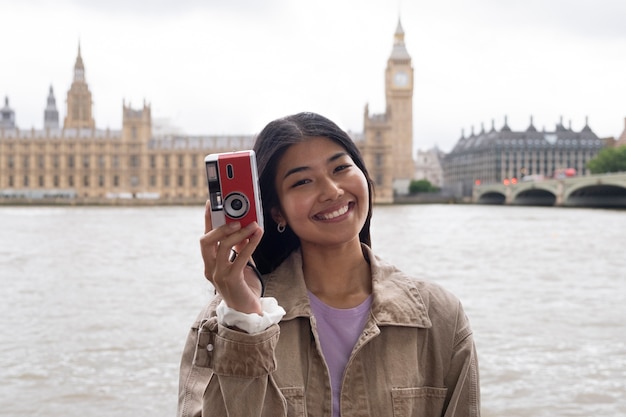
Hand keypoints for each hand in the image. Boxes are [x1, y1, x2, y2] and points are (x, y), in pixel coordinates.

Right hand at [200, 200, 263, 314]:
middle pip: (206, 241)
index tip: (211, 203)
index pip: (205, 237)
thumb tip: (243, 228)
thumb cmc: (243, 287)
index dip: (207, 220)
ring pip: (223, 247)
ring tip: (254, 225)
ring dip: (240, 233)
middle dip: (220, 226)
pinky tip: (258, 236)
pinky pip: (239, 257)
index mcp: (209, 263)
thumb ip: (238, 248)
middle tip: (236, 218)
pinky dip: (250, 244)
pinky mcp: (232, 280)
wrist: (247, 312)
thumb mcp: (239, 263)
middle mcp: (210, 268)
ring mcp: (219, 275)